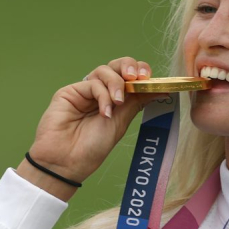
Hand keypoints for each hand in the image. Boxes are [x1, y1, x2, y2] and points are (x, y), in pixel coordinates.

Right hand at [19, 57, 164, 200]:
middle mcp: (99, 93)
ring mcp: (84, 91)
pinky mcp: (70, 92)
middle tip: (137, 77)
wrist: (67, 163)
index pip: (129, 77)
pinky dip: (102, 95)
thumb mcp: (120, 123)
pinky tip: (104, 112)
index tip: (150, 80)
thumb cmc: (92, 148)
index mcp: (114, 100)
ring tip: (118, 102)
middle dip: (129, 66)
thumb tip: (161, 90)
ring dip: (116, 83)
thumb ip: (136, 103)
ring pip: (104, 70)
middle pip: (116, 66)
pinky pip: (92, 83)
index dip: (140, 72)